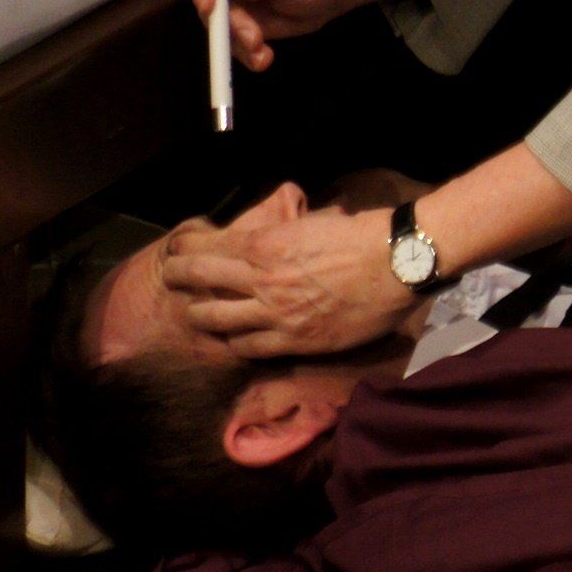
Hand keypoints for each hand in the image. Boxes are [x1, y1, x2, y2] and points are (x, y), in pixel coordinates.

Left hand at [164, 205, 415, 358]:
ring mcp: (275, 314)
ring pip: (216, 320)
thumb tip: (268, 241)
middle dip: (177, 278)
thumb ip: (282, 235)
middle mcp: (260, 280)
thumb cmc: (362, 234)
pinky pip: (249, 347)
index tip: (178, 247)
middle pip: (197, 284)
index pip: (204, 248)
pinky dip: (237, 342)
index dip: (184, 248)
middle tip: (173, 279)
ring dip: (201, 315)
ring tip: (199, 314)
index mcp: (265, 245)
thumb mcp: (312, 223)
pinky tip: (237, 339)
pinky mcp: (294, 341)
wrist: (397, 264)